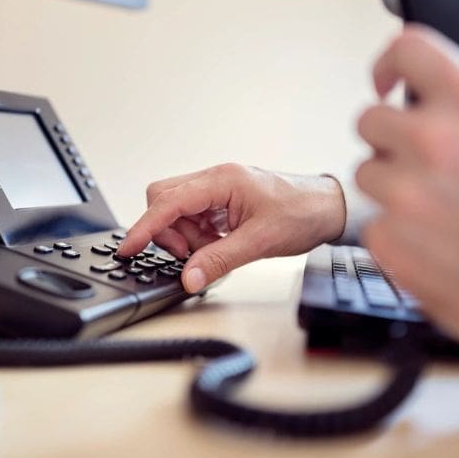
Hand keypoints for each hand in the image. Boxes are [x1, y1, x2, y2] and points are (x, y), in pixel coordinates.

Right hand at [117, 164, 346, 292]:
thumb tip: (189, 277)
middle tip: (190, 253)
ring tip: (213, 250)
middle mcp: (215, 180)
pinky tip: (219, 245)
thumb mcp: (260, 241)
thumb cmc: (302, 212)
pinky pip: (194, 218)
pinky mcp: (223, 202)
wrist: (330, 208)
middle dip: (167, 230)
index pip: (168, 202)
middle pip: (164, 199)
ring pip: (177, 211)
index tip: (128, 248)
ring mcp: (218, 191)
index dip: (145, 227)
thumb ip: (220, 259)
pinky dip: (198, 236)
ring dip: (185, 236)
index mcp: (222, 180)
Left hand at [356, 26, 458, 353]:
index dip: (390, 64)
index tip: (386, 84)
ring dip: (391, 187)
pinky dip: (397, 234)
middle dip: (390, 140)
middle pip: (369, 121)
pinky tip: (435, 243)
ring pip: (366, 173)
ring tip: (436, 210)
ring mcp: (405, 191)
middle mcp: (432, 140)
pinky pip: (373, 224)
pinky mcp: (389, 239)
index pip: (408, 50)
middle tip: (418, 163)